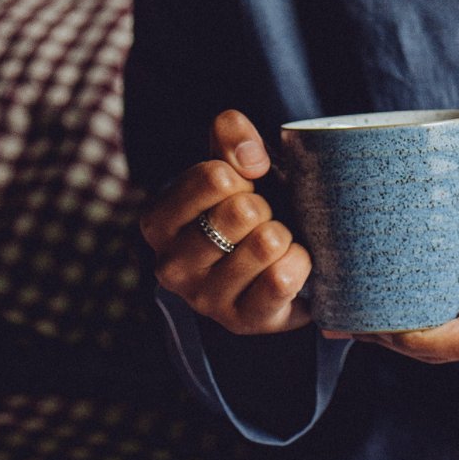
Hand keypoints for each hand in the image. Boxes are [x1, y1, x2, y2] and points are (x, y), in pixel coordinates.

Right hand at [139, 110, 311, 333]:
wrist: (272, 276)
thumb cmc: (247, 215)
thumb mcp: (234, 169)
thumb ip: (231, 138)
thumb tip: (250, 157)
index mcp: (158, 221)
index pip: (215, 177)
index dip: (244, 176)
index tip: (243, 190)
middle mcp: (171, 264)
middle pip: (242, 211)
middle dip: (266, 208)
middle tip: (262, 221)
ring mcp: (205, 298)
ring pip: (265, 245)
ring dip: (285, 237)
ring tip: (275, 243)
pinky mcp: (242, 321)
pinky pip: (282, 280)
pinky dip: (300, 264)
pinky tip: (291, 264)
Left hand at [336, 182, 458, 362]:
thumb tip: (441, 176)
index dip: (412, 336)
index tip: (374, 321)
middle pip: (444, 352)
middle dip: (393, 339)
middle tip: (348, 316)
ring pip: (454, 354)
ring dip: (410, 341)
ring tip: (364, 318)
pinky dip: (435, 338)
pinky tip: (406, 322)